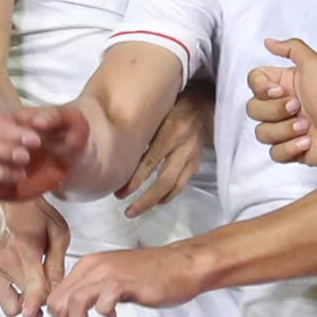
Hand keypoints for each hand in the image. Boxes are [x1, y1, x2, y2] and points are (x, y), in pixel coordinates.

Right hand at [0, 105, 90, 202]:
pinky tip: (12, 187)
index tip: (36, 142)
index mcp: (9, 119)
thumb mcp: (71, 122)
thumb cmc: (66, 136)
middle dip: (1, 150)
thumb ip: (56, 117)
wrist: (69, 160)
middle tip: (26, 158)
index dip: (10, 132)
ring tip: (23, 175)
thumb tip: (38, 121)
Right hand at [0, 198, 71, 316]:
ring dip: (22, 298)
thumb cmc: (35, 216)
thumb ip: (57, 266)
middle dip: (36, 301)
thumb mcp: (58, 234)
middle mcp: (0, 260)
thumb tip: (56, 293)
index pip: (31, 285)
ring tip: (32, 278)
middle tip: (45, 288)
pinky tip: (18, 273)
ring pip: (8, 304)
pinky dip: (10, 291)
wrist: (8, 203)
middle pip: (20, 303)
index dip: (36, 303)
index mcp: (23, 248)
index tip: (38, 312)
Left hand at [47, 244, 205, 316]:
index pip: (55, 294)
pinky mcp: (124, 283)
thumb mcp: (112, 278)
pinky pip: (100, 304)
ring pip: (72, 303)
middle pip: (57, 301)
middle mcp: (92, 267)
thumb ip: (93, 290)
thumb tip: (74, 311)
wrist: (182, 264)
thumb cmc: (152, 274)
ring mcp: (107, 274)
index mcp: (87, 265)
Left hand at [119, 81, 211, 216]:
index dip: (135, 180)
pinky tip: (155, 201)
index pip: (150, 162)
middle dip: (145, 199)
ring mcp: (192, 156)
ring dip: (154, 201)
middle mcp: (183, 146)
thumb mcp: (155, 112)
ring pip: (174, 186)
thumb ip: (140, 130)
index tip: (119, 192)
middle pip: (164, 181)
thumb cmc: (170, 106)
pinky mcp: (197, 163)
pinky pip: (182, 185)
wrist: (201, 104)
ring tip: (136, 210)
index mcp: (170, 131)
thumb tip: (114, 151)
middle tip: (128, 211)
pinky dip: (168, 195)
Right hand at [246, 38, 316, 166]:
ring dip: (285, 130)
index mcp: (282, 85)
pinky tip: (308, 142)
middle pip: (252, 110)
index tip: (280, 90)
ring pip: (261, 133)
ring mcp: (283, 129)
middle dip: (276, 111)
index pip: (253, 83)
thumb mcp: (315, 64)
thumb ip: (291, 48)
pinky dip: (290, 148)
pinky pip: (274, 153)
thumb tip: (268, 41)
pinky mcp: (290, 150)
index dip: (261, 89)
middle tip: (298, 108)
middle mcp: (279, 107)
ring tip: (307, 127)